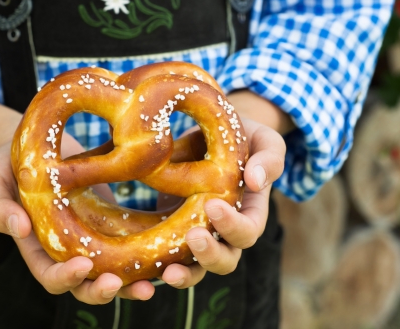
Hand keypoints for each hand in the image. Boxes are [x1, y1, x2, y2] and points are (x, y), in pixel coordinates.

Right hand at [0, 137, 155, 303]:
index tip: (82, 266)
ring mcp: (91, 236)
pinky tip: (163, 252)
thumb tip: (18, 229)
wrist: (37, 144)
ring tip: (150, 284)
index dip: (65, 278)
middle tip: (117, 284)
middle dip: (100, 290)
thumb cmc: (8, 165)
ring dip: (129, 282)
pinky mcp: (110, 220)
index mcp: (37, 247)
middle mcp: (66, 248)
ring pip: (112, 270)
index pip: (50, 275)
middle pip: (84, 284)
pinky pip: (128, 242)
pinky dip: (143, 253)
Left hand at [160, 118, 285, 287]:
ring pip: (197, 268)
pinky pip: (168, 257)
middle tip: (194, 238)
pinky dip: (156, 270)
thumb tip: (257, 181)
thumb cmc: (244, 138)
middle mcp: (226, 231)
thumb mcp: (263, 141)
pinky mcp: (173, 231)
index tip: (213, 205)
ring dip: (185, 275)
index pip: (248, 231)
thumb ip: (269, 159)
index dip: (234, 226)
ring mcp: (199, 233)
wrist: (213, 135)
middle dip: (211, 255)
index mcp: (250, 212)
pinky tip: (143, 275)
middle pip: (226, 260)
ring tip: (168, 272)